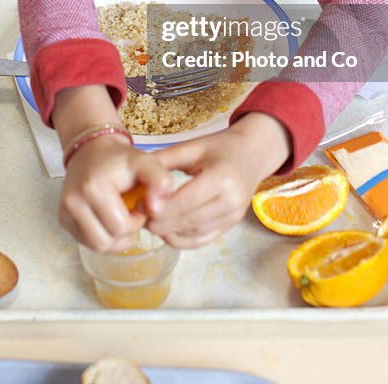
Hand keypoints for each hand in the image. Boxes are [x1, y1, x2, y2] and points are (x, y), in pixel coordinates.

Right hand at [59, 134, 172, 251]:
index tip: (139, 204)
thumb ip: (160, 180)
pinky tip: (108, 218)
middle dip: (125, 233)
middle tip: (131, 213)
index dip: (137, 221)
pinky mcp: (62, 219)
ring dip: (114, 238)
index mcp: (93, 187)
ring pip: (96, 246)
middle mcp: (73, 201)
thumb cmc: (121, 159)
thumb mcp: (146, 162)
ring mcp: (64, 212)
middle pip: (105, 242)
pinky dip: (102, 236)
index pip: (120, 228)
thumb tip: (157, 210)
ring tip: (121, 217)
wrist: (92, 151)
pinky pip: (86, 242)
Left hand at [147, 113, 290, 248]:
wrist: (252, 154)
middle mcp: (231, 200)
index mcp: (223, 176)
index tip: (139, 206)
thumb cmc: (220, 147)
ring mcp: (233, 216)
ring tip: (150, 222)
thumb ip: (165, 160)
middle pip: (188, 220)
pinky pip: (201, 241)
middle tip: (138, 217)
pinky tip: (166, 231)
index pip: (186, 200)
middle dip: (160, 222)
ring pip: (193, 234)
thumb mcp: (193, 146)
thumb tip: (136, 175)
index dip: (160, 207)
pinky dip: (181, 240)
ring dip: (168, 232)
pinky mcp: (230, 226)